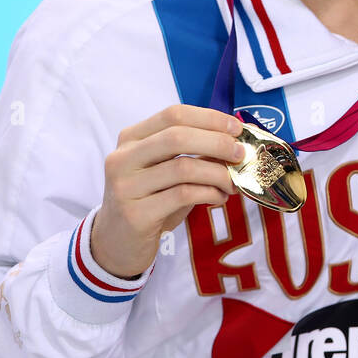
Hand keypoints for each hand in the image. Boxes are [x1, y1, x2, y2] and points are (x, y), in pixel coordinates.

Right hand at [91, 105, 246, 277]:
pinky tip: (219, 198)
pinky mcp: (135, 214)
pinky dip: (209, 193)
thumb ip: (194, 153)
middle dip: (217, 142)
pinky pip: (183, 195)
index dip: (210, 118)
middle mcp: (122, 158)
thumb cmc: (149, 201)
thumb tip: (235, 141)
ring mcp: (125, 186)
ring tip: (233, 183)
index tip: (237, 128)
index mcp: (131, 138)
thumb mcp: (167, 171)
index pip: (173, 114)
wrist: (117, 243)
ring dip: (218, 174)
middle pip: (177, 136)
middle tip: (241, 154)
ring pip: (183, 168)